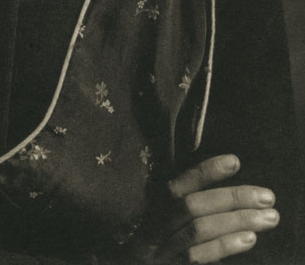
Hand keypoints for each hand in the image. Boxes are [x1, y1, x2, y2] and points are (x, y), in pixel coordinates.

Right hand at [133, 154, 278, 262]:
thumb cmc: (155, 245)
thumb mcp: (160, 222)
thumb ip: (184, 205)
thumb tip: (224, 188)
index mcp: (150, 208)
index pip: (177, 185)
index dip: (205, 172)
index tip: (234, 162)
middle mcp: (153, 227)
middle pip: (192, 206)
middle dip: (232, 198)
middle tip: (267, 197)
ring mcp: (161, 251)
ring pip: (199, 229)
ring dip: (237, 221)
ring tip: (268, 217)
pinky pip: (198, 257)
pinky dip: (225, 245)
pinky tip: (249, 239)